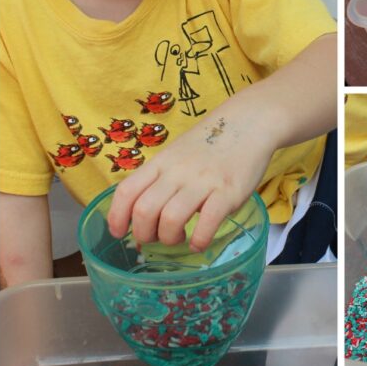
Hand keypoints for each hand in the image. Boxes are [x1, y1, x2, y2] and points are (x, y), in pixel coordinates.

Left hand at [107, 109, 275, 251]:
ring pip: (171, 219)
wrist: (250, 122)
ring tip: (179, 238)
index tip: (119, 233)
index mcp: (162, 162)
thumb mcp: (179, 153)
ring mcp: (204, 181)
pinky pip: (207, 224)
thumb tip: (147, 211)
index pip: (127, 191)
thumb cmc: (212, 143)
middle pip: (145, 210)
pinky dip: (199, 241)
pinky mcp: (228, 192)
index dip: (116, 217)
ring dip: (170, 238)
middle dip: (144, 234)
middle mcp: (178, 172)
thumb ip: (163, 177)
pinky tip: (200, 242)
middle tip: (156, 238)